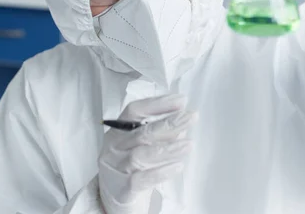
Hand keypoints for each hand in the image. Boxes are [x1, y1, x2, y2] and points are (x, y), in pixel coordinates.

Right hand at [99, 94, 196, 213]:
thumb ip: (160, 135)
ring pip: (141, 155)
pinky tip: (177, 166)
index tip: (181, 101)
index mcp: (118, 132)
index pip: (134, 111)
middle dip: (169, 123)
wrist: (113, 203)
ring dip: (168, 149)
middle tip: (191, 117)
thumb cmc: (130, 169)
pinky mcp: (120, 190)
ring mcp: (114, 168)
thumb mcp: (142, 147)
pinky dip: (160, 172)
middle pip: (142, 132)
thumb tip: (182, 123)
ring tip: (189, 144)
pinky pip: (141, 180)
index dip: (157, 104)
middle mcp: (113, 148)